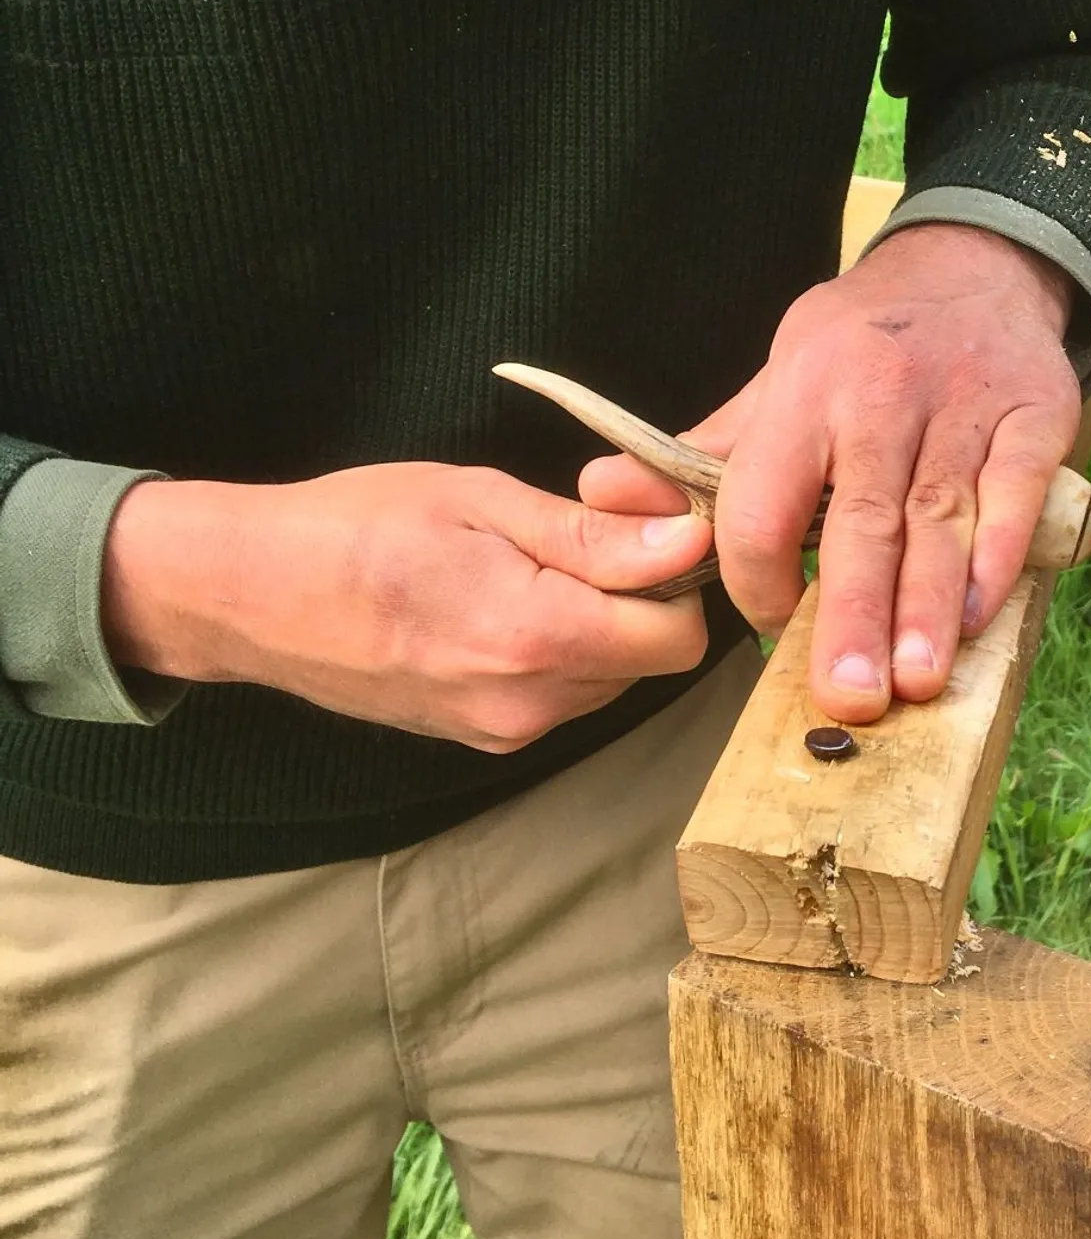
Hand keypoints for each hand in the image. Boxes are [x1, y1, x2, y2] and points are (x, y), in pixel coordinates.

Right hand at [101, 462, 712, 751]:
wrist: (252, 594)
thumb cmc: (357, 525)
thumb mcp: (481, 500)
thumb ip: (592, 535)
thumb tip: (689, 546)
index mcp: (534, 636)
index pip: (678, 638)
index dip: (679, 577)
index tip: (644, 529)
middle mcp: (527, 703)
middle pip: (649, 660)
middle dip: (639, 598)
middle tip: (581, 533)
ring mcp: (502, 731)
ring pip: (608, 679)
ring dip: (598, 624)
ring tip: (530, 566)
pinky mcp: (481, 739)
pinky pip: (560, 695)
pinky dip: (557, 649)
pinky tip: (503, 602)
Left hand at [580, 223, 1081, 722]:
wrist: (978, 262)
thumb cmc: (864, 342)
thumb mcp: (778, 379)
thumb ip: (709, 455)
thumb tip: (602, 494)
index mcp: (803, 392)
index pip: (762, 499)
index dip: (757, 575)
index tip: (768, 630)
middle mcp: (880, 396)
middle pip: (861, 521)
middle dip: (853, 614)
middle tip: (850, 697)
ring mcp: (962, 404)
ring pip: (941, 517)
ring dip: (929, 606)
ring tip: (918, 680)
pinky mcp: (1034, 412)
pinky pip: (1015, 492)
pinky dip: (1000, 556)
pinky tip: (981, 616)